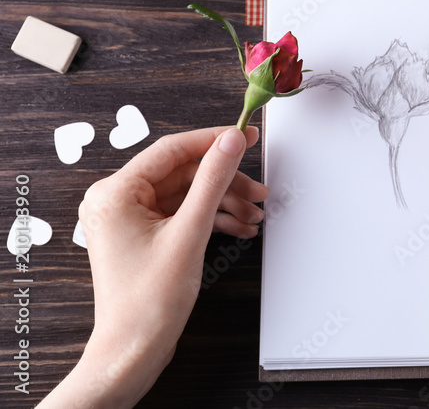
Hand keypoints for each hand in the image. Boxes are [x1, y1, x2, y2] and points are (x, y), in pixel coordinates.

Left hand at [40, 126, 267, 407]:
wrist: (135, 349)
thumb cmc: (147, 301)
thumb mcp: (190, 232)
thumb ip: (213, 181)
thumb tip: (231, 143)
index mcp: (115, 193)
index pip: (172, 150)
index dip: (213, 140)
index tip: (245, 135)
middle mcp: (117, 200)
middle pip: (183, 173)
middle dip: (225, 183)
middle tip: (258, 189)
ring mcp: (129, 218)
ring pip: (187, 193)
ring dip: (223, 202)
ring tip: (252, 214)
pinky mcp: (143, 234)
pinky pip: (182, 212)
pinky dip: (211, 218)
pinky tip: (237, 227)